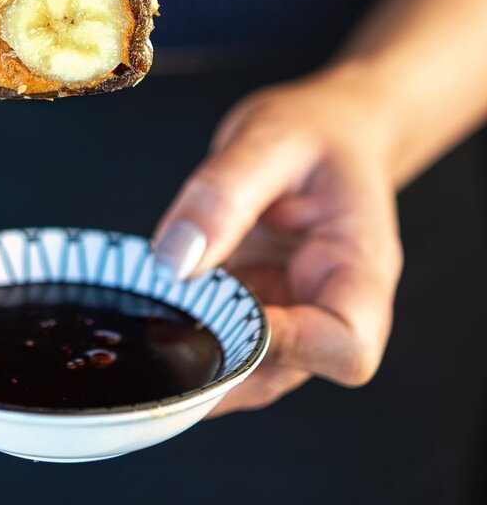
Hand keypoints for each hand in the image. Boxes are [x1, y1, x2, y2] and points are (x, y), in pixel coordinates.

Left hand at [153, 67, 404, 413]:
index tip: (225, 311)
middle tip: (157, 326)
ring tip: (147, 315)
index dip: (288, 349)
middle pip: (284, 375)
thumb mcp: (269, 139)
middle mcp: (328, 306)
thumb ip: (222, 195)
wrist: (328, 129)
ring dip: (193, 354)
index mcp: (359, 269)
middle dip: (218, 364)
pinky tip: (149, 306)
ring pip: (245, 372)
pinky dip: (183, 333)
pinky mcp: (254, 308)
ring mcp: (290, 314)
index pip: (346, 349)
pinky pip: (221, 340)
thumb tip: (175, 260)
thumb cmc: (317, 132)